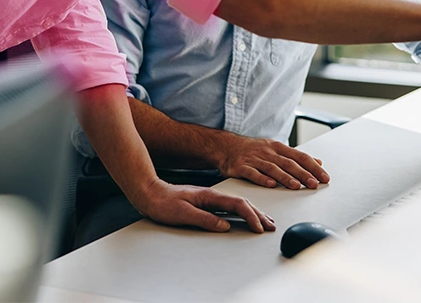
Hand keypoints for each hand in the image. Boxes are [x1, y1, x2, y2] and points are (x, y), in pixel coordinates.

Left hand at [131, 179, 275, 232]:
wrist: (149, 193)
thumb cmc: (163, 203)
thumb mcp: (183, 213)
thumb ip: (205, 219)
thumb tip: (225, 225)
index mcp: (209, 196)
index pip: (237, 204)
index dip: (251, 216)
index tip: (259, 227)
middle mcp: (212, 195)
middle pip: (242, 203)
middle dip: (258, 214)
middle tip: (271, 226)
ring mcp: (209, 198)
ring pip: (237, 204)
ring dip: (253, 212)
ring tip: (265, 221)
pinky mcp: (205, 203)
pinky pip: (229, 207)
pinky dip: (242, 212)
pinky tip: (244, 216)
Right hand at [214, 134, 329, 189]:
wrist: (225, 146)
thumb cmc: (253, 150)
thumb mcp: (276, 149)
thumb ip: (296, 157)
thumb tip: (318, 162)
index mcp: (277, 147)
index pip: (299, 156)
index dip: (313, 167)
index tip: (324, 177)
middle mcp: (267, 152)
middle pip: (288, 163)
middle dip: (303, 174)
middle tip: (314, 184)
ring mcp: (254, 159)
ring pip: (272, 168)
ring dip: (285, 177)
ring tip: (296, 186)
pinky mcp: (241, 167)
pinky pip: (252, 173)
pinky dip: (262, 179)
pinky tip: (271, 184)